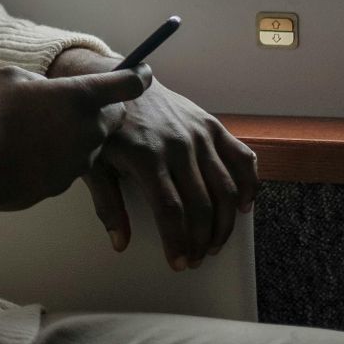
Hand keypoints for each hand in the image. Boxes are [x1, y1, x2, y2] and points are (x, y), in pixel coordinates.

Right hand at [0, 64, 153, 212]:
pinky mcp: (68, 182)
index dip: (138, 75)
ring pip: (93, 141)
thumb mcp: (11, 79)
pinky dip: (61, 156)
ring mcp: (82, 158)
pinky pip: (73, 163)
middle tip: (76, 104)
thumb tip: (40, 90)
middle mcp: (91, 128)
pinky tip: (33, 152)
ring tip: (43, 130)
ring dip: (78, 134)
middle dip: (103, 109)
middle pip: (116, 115)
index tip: (142, 71)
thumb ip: (37, 80)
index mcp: (82, 96)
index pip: (129, 82)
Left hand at [82, 79, 259, 270]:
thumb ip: (107, 204)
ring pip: (226, 188)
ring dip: (226, 222)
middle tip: (196, 259)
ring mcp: (198, 134)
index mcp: (146, 156)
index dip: (178, 241)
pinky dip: (250, 183)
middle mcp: (178, 145)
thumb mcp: (94, 163)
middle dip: (202, 240)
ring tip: (216, 243)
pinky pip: (241, 157)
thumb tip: (119, 243)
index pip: (171, 210)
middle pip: (201, 204)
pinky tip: (245, 206)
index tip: (179, 263)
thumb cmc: (105, 127)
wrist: (119, 79)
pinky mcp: (211, 125)